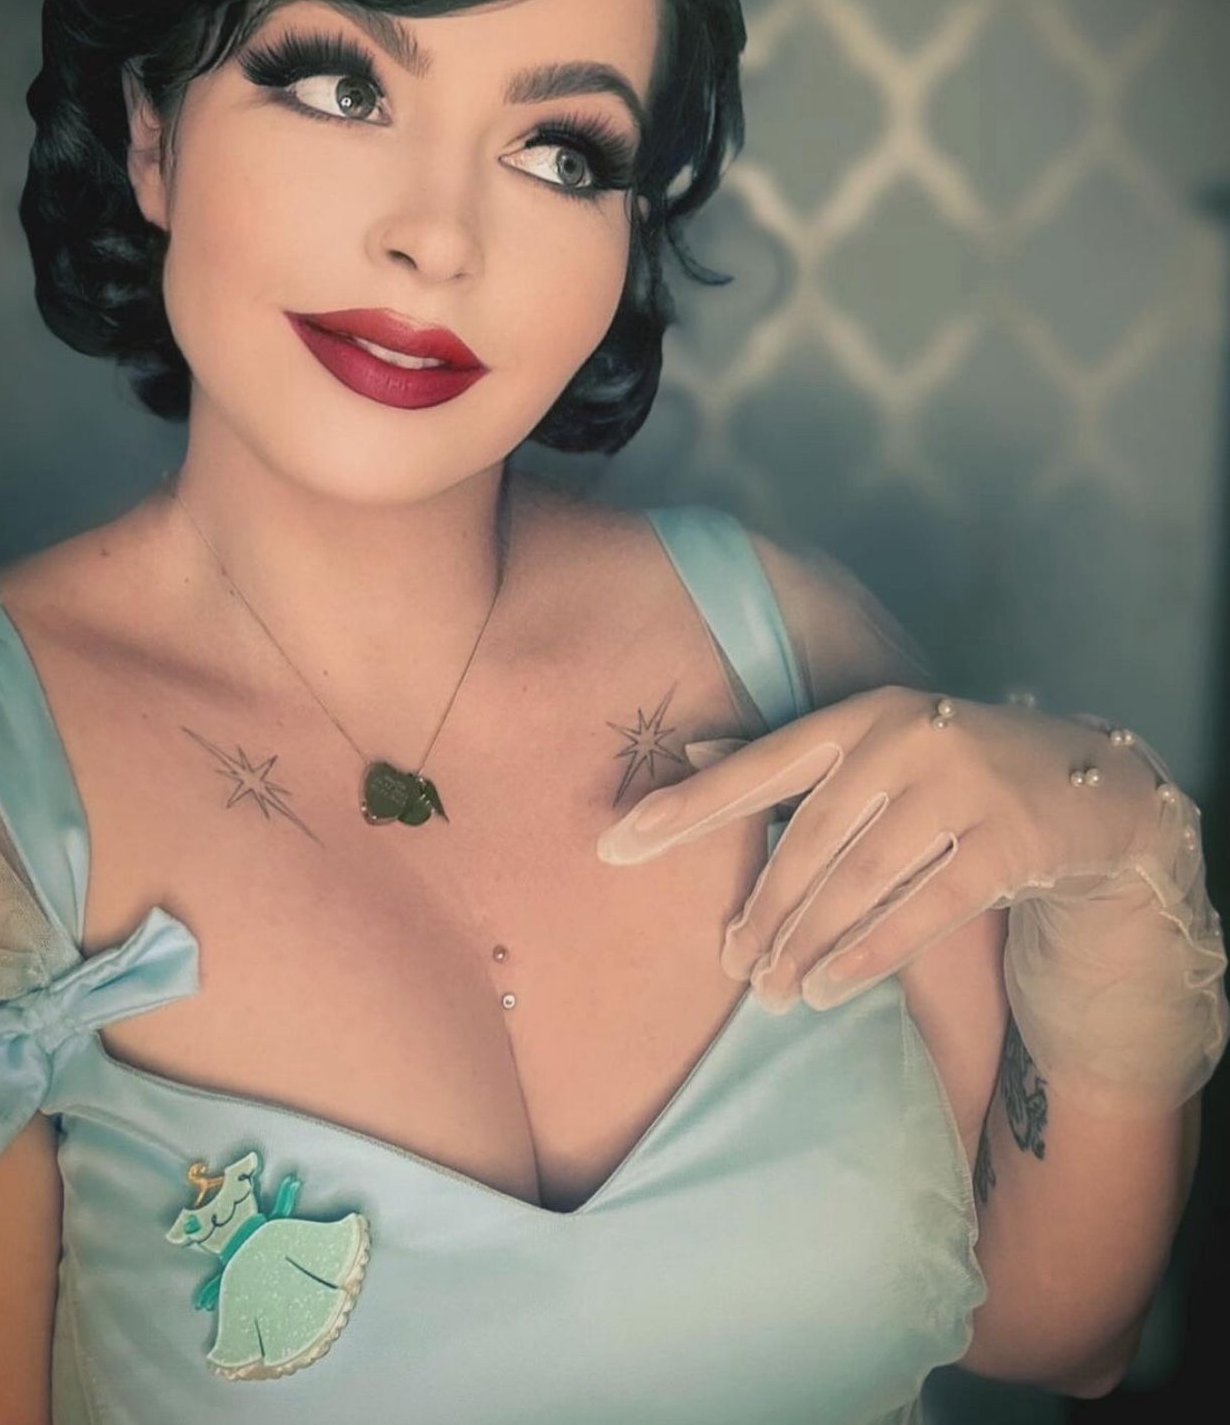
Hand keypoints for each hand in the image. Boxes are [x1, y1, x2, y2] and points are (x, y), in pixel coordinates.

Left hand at [595, 685, 1171, 1015]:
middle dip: (762, 910)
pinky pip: (921, 909)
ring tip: (772, 991)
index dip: (684, 809)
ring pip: (859, 882)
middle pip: (807, 840)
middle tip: (730, 964)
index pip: (757, 767)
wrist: (1090, 788)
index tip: (614, 845)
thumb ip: (788, 758)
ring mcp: (963, 786)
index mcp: (862, 715)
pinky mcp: (1010, 841)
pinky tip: (829, 988)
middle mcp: (906, 739)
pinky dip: (868, 955)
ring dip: (807, 944)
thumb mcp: (874, 749)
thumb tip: (692, 750)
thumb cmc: (954, 772)